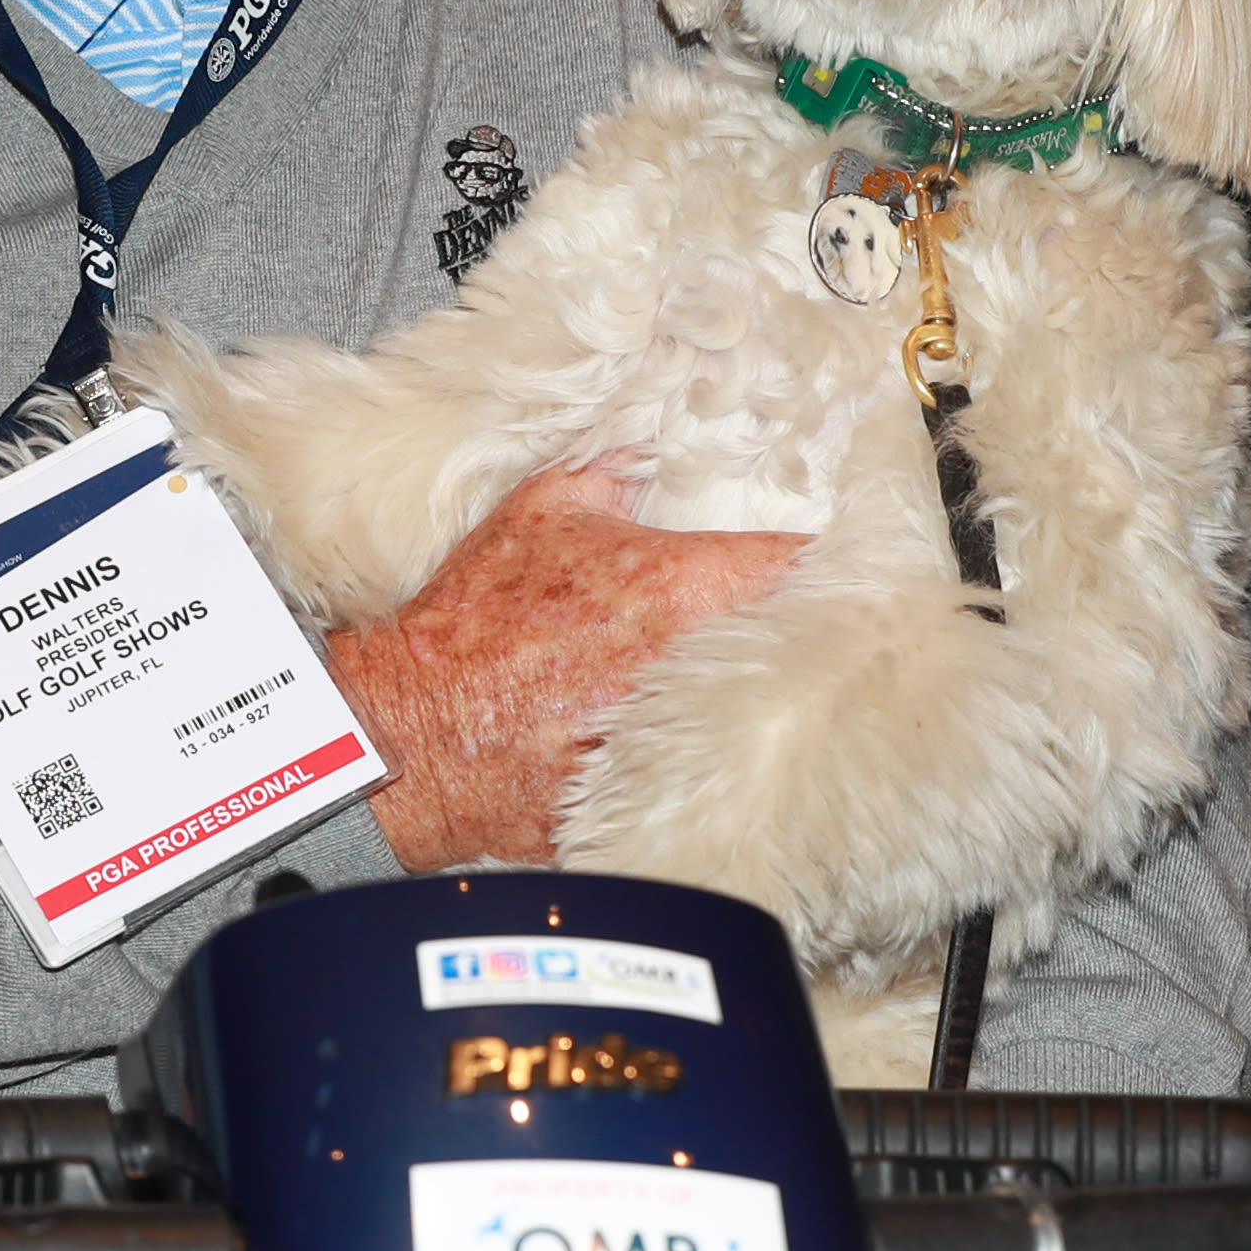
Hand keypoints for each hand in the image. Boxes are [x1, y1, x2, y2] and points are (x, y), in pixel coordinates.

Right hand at [321, 465, 807, 872]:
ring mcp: (684, 737)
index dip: (827, 557)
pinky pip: (713, 774)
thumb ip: (610, 475)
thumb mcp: (536, 512)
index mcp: (682, 586)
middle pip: (796, 645)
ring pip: (763, 715)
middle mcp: (696, 665)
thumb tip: (648, 457)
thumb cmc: (471, 622)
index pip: (800, 563)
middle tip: (789, 621)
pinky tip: (685, 746)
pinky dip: (706, 759)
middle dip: (795, 630)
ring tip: (731, 687)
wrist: (415, 732)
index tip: (836, 559)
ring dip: (753, 698)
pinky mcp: (660, 793)